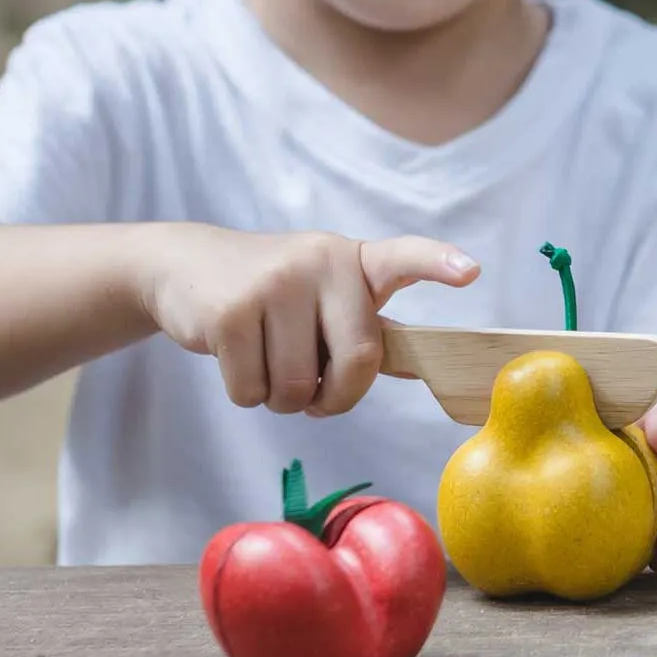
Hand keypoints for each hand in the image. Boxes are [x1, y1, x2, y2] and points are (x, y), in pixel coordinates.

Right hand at [138, 223, 478, 416]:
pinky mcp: (231, 313)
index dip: (437, 263)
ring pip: (299, 390)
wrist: (186, 266)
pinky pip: (253, 392)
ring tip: (267, 360)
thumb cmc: (272, 294)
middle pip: (356, 364)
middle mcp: (320, 263)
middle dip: (336, 398)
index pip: (403, 258)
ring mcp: (273, 285)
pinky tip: (237, 358)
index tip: (471, 272)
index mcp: (353, 260)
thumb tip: (418, 366)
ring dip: (283, 398)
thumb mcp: (322, 292)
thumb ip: (362, 324)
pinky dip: (247, 393)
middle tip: (317, 393)